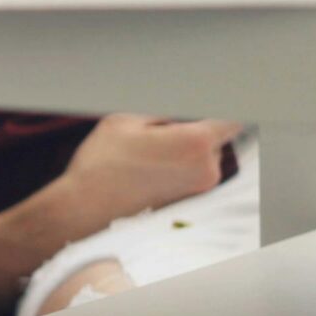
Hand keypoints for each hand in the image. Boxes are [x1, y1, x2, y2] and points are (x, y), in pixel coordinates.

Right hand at [52, 115, 241, 224]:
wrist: (85, 209)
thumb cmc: (101, 165)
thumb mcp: (126, 120)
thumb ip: (164, 112)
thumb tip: (183, 110)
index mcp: (195, 142)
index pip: (231, 117)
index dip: (221, 109)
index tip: (210, 106)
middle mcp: (207, 168)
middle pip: (214, 137)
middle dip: (191, 130)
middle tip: (156, 132)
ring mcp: (200, 189)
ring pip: (203, 156)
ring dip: (184, 150)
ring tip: (146, 154)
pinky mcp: (191, 202)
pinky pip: (193, 174)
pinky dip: (177, 168)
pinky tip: (147, 169)